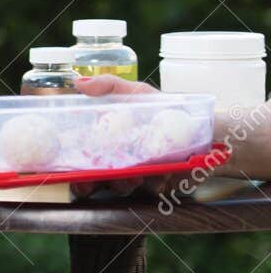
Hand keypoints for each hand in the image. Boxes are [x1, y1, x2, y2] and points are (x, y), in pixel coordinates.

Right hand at [70, 73, 180, 198]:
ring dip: (124, 184)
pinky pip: (156, 190)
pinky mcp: (165, 183)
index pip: (83, 162)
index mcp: (107, 145)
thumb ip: (107, 85)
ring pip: (124, 188)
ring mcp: (141, 176)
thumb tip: (79, 82)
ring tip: (133, 174)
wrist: (201, 121)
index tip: (70, 174)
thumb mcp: (134, 91)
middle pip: (97, 181)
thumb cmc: (163, 107)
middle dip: (90, 186)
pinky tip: (162, 174)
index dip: (74, 172)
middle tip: (89, 182)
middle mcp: (120, 164)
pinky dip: (157, 183)